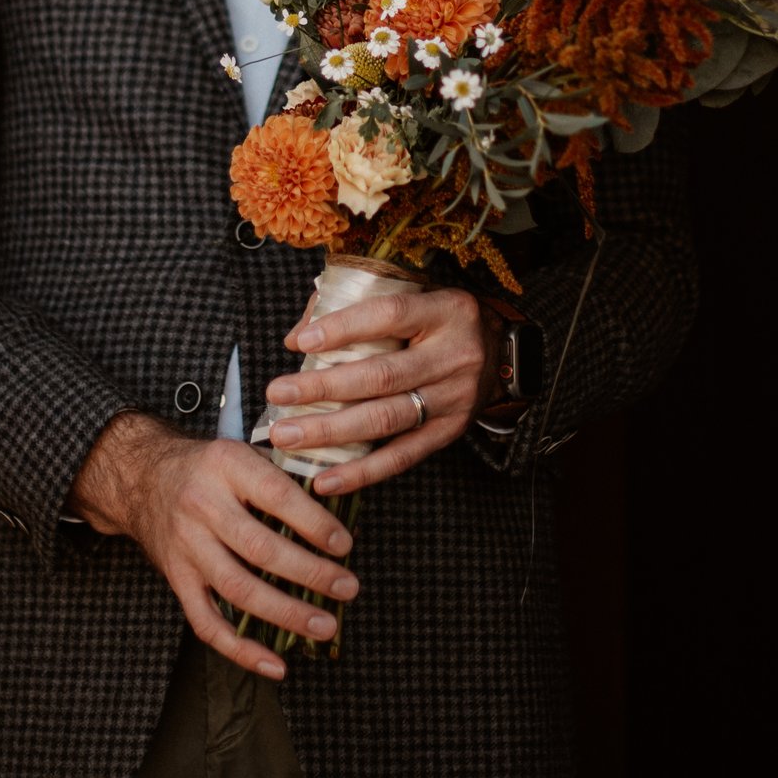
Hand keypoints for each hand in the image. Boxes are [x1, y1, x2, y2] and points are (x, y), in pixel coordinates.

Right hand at [71, 413, 358, 680]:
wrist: (141, 478)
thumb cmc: (208, 468)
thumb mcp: (241, 453)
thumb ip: (283, 476)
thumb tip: (339, 514)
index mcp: (225, 466)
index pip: (276, 495)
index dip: (313, 522)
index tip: (344, 544)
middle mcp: (202, 506)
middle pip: (259, 548)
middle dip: (310, 573)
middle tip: (347, 587)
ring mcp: (186, 546)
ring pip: (238, 589)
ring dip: (286, 613)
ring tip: (325, 625)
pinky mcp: (177, 579)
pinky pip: (207, 622)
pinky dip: (241, 650)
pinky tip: (276, 665)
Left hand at [264, 286, 493, 495]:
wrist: (499, 353)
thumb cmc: (437, 321)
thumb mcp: (412, 297)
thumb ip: (353, 308)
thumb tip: (296, 340)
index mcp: (445, 310)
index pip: (390, 314)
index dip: (344, 328)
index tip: (301, 343)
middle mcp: (454, 354)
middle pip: (382, 375)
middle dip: (324, 388)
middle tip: (278, 395)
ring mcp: (455, 398)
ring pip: (387, 419)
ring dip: (331, 431)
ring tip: (287, 436)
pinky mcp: (451, 432)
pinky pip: (402, 457)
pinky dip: (361, 472)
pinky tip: (325, 480)